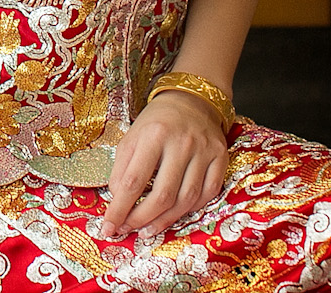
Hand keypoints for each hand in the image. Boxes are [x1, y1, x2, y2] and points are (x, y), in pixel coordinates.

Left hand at [99, 90, 228, 239]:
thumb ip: (122, 168)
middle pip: (162, 195)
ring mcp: (204, 151)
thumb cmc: (156, 122)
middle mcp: (181, 143)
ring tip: (148, 230)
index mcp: (153, 135)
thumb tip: (118, 201)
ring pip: (186, 199)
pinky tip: (175, 214)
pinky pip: (208, 194)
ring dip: (165, 220)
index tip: (109, 226)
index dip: (120, 208)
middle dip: (142, 219)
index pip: (134, 180)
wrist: (191, 101)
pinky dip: (191, 209)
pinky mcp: (221, 158)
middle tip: (128, 231)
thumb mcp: (132, 137)